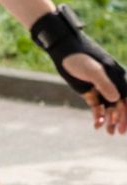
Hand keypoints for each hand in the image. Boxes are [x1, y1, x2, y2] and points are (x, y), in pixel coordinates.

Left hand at [30, 5, 126, 132]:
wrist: (63, 50)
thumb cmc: (80, 57)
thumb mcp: (92, 70)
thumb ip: (104, 83)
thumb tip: (117, 98)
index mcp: (117, 77)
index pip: (126, 97)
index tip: (125, 126)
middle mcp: (112, 84)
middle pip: (119, 105)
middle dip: (120, 119)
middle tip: (117, 133)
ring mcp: (101, 88)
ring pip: (109, 108)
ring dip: (110, 120)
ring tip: (108, 133)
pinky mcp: (91, 91)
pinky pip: (97, 107)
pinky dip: (98, 116)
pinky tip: (97, 125)